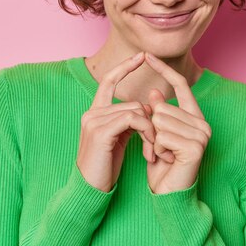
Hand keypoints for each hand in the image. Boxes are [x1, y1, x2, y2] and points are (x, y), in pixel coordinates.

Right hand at [76, 52, 156, 192]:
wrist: (89, 189)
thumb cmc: (104, 168)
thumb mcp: (117, 140)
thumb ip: (127, 122)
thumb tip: (147, 108)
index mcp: (94, 113)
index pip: (109, 81)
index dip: (125, 67)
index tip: (141, 56)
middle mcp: (92, 113)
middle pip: (134, 103)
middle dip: (151, 122)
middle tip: (157, 145)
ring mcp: (94, 121)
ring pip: (136, 110)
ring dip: (151, 131)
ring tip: (152, 151)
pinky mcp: (101, 131)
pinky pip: (134, 119)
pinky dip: (147, 132)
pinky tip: (148, 149)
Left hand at [143, 52, 212, 194]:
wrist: (169, 193)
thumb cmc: (162, 164)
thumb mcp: (157, 134)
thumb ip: (158, 113)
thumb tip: (154, 91)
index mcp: (194, 116)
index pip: (180, 85)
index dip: (163, 70)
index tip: (146, 55)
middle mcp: (202, 123)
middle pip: (161, 107)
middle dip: (152, 128)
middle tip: (160, 147)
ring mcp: (201, 134)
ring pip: (159, 120)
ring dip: (153, 140)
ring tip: (163, 153)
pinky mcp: (195, 146)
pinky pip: (162, 135)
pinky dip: (157, 148)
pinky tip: (166, 159)